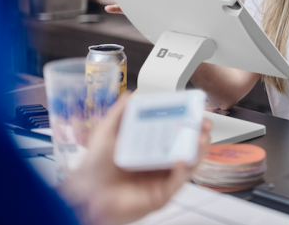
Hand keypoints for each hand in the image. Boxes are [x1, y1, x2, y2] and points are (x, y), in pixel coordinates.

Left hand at [58, 93, 211, 224]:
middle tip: (204, 124)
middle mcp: (158, 162)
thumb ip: (120, 111)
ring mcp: (161, 179)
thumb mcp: (106, 131)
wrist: (85, 193)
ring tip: (200, 138)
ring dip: (197, 150)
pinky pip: (178, 182)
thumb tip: (132, 94)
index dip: (187, 121)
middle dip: (198, 134)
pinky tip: (182, 159)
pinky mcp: (161, 195)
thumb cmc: (93, 168)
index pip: (174, 131)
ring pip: (188, 164)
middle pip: (186, 147)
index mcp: (148, 147)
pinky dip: (183, 170)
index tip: (195, 111)